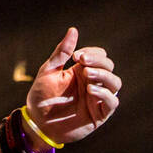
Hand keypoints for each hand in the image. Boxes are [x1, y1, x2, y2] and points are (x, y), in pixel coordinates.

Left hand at [25, 27, 121, 145]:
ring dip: (103, 75)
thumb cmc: (41, 96)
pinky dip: (105, 94)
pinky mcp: (99, 114)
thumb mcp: (48, 71)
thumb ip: (61, 52)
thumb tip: (73, 30)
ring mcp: (97, 98)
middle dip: (98, 62)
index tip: (76, 56)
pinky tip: (90, 90)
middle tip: (81, 62)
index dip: (92, 53)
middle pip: (109, 67)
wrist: (37, 122)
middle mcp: (93, 83)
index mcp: (82, 71)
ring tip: (87, 75)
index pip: (100, 56)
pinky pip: (112, 102)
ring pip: (115, 83)